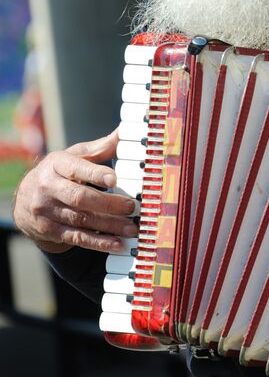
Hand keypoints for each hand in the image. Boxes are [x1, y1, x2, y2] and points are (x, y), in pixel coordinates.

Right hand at [12, 129, 137, 253]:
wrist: (26, 200)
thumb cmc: (59, 174)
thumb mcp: (73, 157)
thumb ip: (99, 149)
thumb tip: (123, 132)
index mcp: (56, 165)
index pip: (76, 168)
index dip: (95, 174)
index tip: (115, 179)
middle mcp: (48, 187)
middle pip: (80, 197)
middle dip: (109, 204)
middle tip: (132, 207)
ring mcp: (47, 211)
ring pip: (81, 220)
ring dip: (109, 225)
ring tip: (132, 228)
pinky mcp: (50, 231)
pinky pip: (77, 238)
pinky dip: (99, 242)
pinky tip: (117, 244)